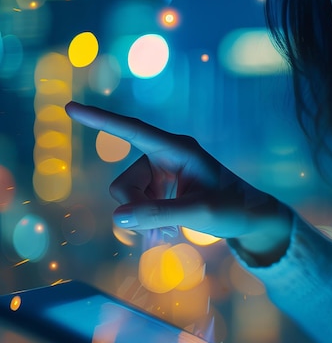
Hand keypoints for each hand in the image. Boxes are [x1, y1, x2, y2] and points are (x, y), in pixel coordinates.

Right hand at [65, 101, 292, 260]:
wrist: (250, 216)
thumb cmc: (233, 209)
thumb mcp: (200, 213)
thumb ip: (161, 214)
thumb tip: (118, 219)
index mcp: (178, 149)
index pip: (134, 131)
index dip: (101, 120)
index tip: (70, 107)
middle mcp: (166, 155)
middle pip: (124, 184)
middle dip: (136, 210)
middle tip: (165, 232)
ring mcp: (162, 172)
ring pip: (128, 198)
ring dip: (143, 219)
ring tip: (171, 235)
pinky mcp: (162, 187)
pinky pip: (137, 205)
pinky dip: (147, 221)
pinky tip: (168, 233)